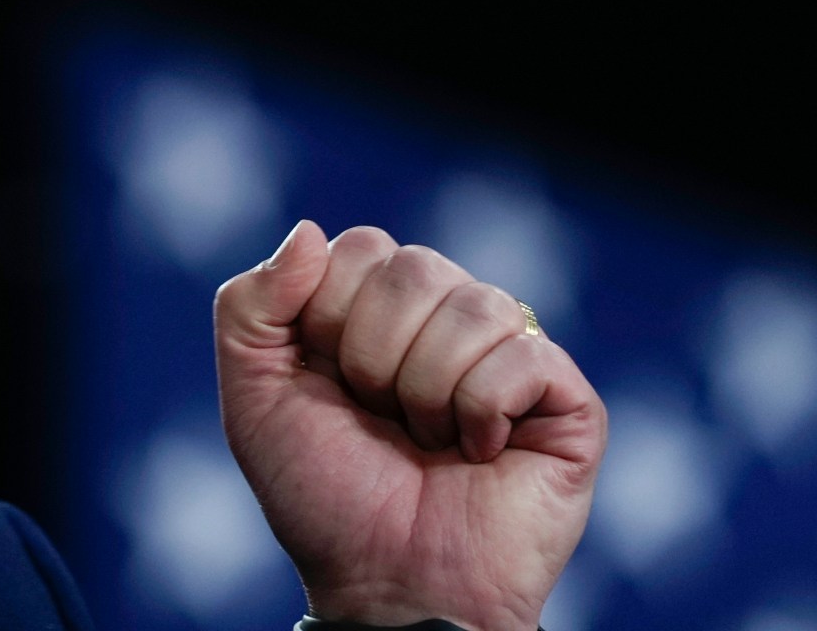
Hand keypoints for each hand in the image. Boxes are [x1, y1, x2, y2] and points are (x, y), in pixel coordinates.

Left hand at [214, 221, 605, 630]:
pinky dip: (481, 411)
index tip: (329, 385)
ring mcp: (512, 355)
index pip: (360, 248)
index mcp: (379, 309)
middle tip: (380, 417)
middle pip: (414, 266)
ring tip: (428, 440)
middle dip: (374, 354)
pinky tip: (479, 453)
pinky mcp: (567, 400)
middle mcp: (449, 319)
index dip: (329, 318)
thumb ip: (250, 305)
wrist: (386, 585)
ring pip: (473, 304)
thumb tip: (308, 231)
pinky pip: (524, 355)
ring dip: (426, 389)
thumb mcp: (254, 396)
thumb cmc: (323, 497)